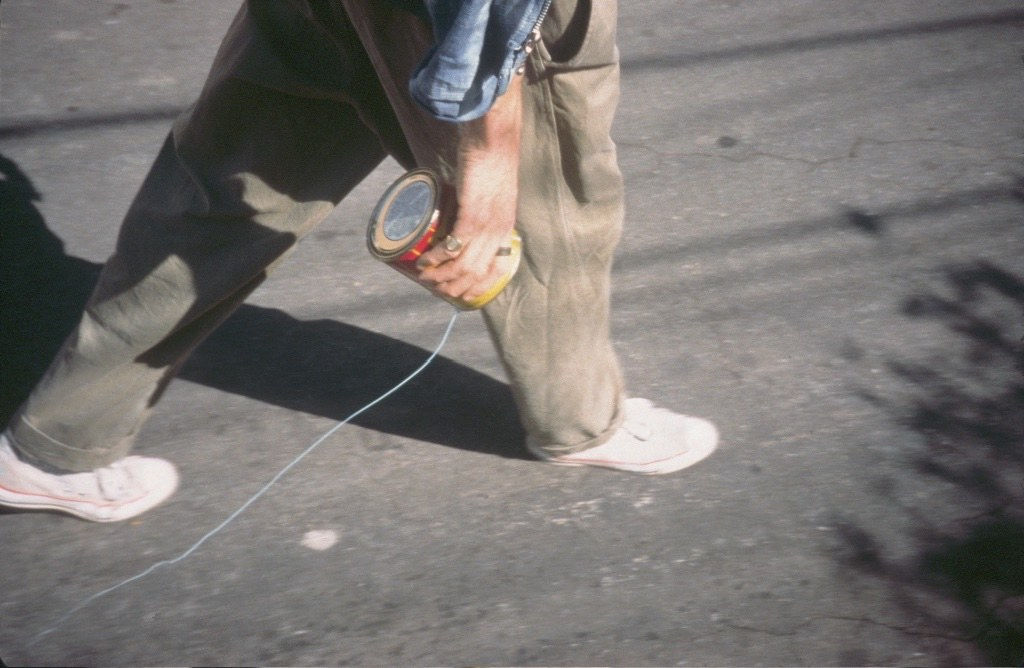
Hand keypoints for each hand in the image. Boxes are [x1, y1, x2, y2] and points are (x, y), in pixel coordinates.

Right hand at [416, 77, 522, 302]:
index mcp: (505, 229)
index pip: (497, 272)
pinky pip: (453, 247)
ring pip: (463, 267)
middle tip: (433, 287)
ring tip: (424, 277)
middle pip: (476, 275)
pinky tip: (424, 262)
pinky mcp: (472, 216)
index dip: (477, 287)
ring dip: (441, 277)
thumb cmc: (490, 160)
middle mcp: (499, 232)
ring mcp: (487, 226)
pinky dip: (436, 258)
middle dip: (453, 287)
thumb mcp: (491, 192)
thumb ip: (480, 206)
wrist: (493, 139)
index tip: (459, 291)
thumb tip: (458, 213)